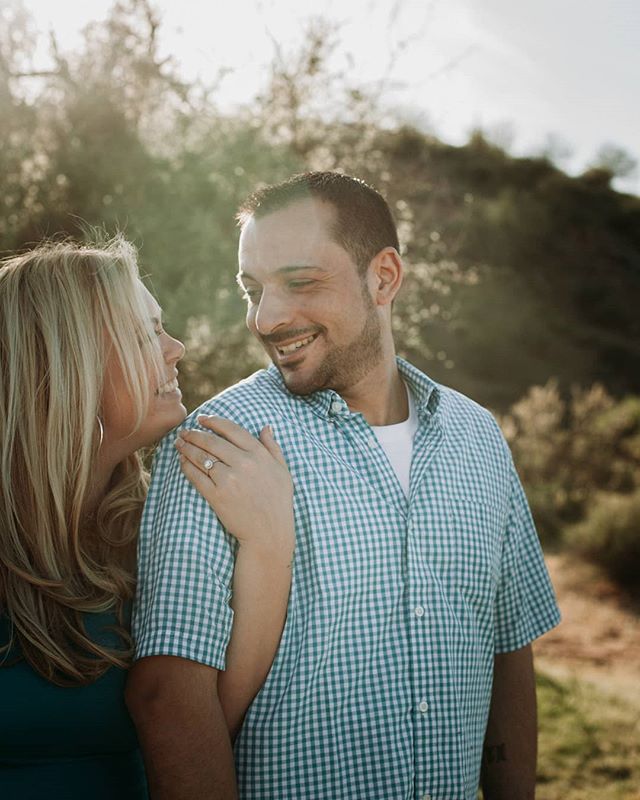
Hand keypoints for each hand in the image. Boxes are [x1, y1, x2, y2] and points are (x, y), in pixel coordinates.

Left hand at [175, 416, 293, 554]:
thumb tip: (266, 426)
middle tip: (185, 431)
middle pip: (211, 441)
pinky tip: (182, 461)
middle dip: (194, 434)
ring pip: (201, 457)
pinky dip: (186, 466)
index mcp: (258, 454)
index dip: (214, 421)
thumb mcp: (282, 470)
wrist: (269, 532)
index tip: (202, 418)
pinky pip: (196, 476)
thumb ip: (273, 447)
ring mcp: (228, 479)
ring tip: (179, 443)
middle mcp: (242, 463)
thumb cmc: (278, 501)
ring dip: (187, 448)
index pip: (231, 429)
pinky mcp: (216, 495)